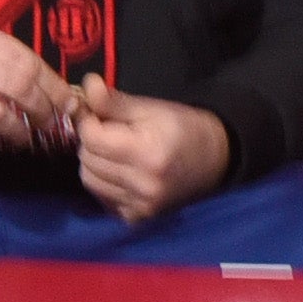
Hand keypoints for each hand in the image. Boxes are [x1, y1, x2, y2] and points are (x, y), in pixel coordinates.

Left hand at [70, 79, 231, 221]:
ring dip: (94, 163)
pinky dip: (104, 183)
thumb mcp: (151, 108)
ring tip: (113, 151)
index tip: (97, 115)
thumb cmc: (183, 128)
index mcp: (148, 153)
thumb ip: (113, 101)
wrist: (215, 160)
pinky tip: (120, 172)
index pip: (91, 139)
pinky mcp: (138, 218)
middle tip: (107, 131)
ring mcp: (141, 206)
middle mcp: (143, 186)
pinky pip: (102, 198)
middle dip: (91, 142)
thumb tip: (87, 83)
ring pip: (90, 181)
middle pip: (87, 160)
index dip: (88, 122)